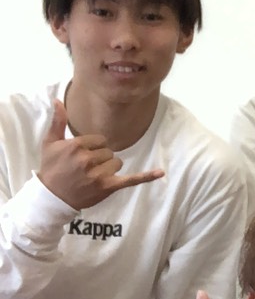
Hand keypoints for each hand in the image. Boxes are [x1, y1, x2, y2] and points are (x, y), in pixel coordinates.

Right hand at [38, 100, 163, 209]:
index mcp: (76, 145)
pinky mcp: (107, 187)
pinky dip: (146, 176)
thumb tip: (58, 101)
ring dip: (108, 169)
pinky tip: (161, 173)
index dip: (92, 147)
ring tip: (92, 177)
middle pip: (108, 151)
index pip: (99, 139)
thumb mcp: (50, 143)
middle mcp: (87, 159)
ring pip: (117, 163)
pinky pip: (131, 180)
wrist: (52, 198)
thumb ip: (57, 121)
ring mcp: (98, 174)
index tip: (80, 157)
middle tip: (84, 169)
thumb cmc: (51, 168)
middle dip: (100, 158)